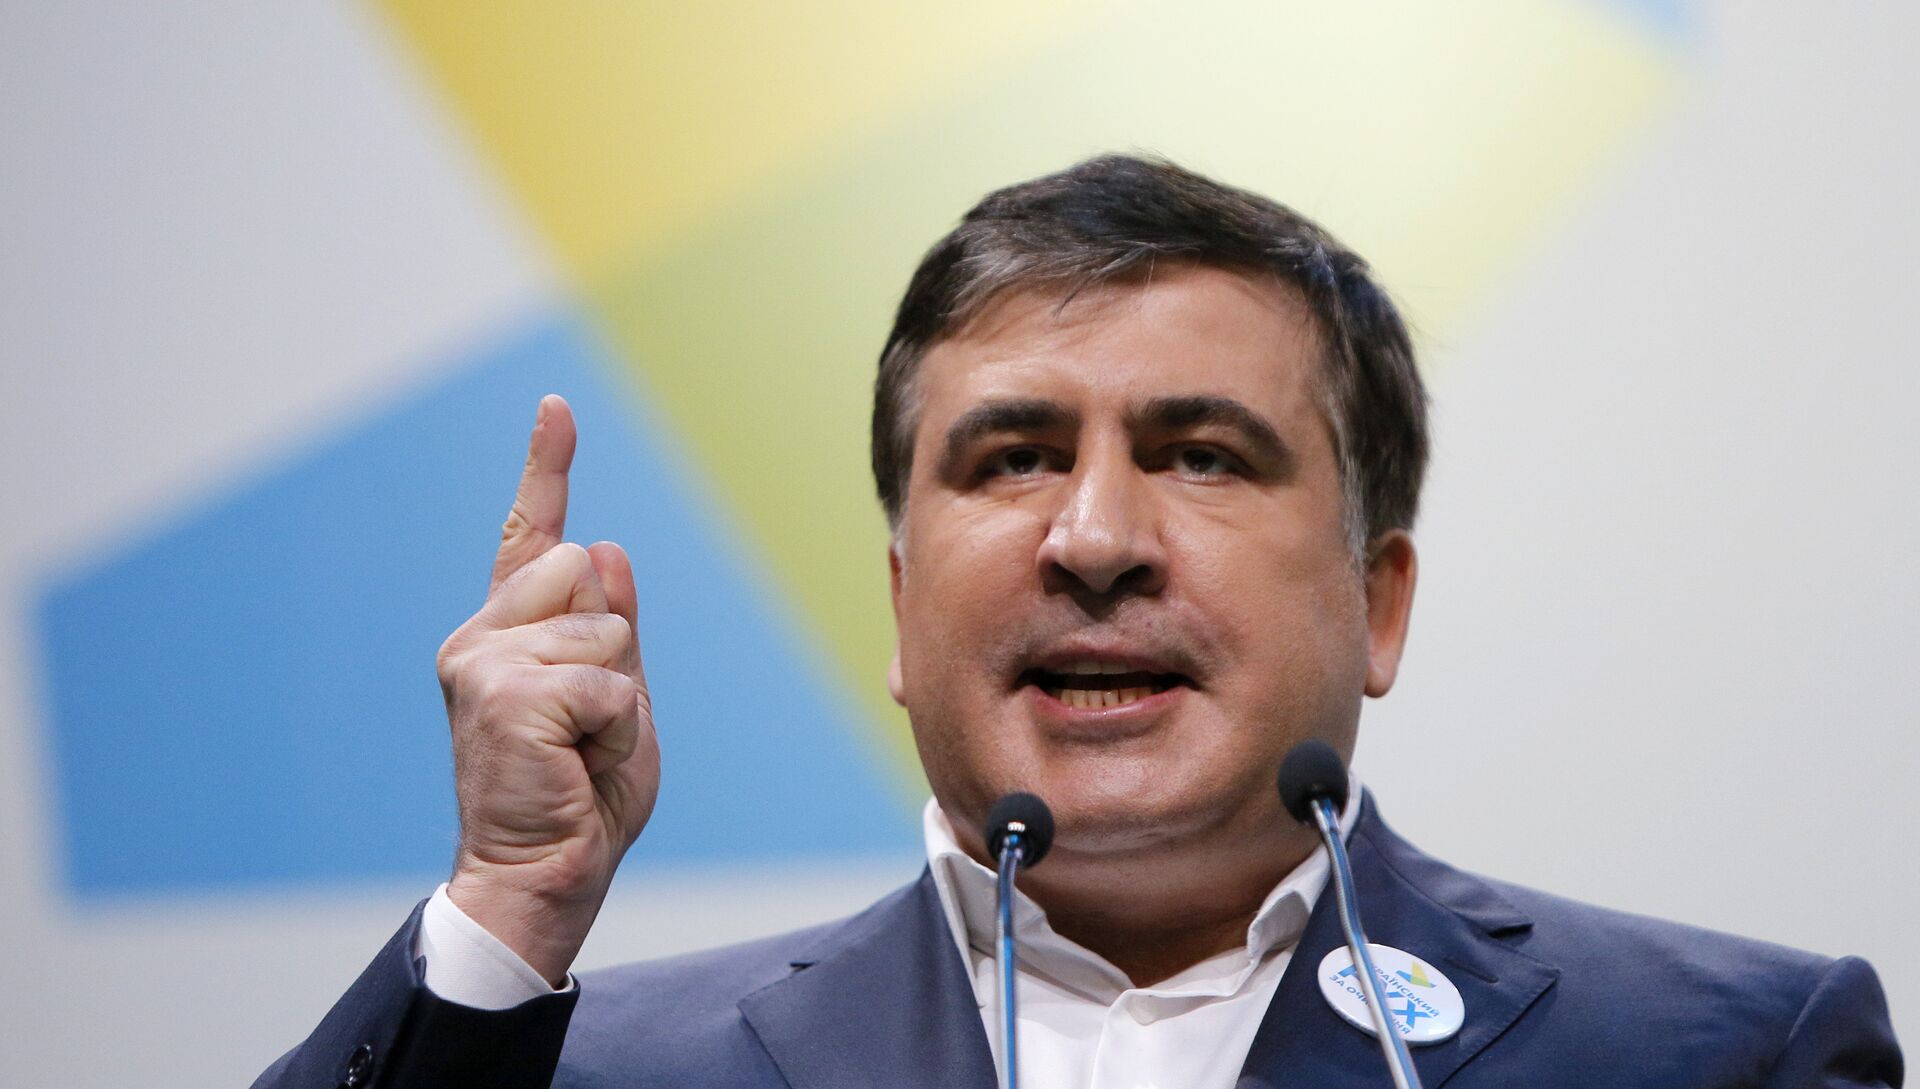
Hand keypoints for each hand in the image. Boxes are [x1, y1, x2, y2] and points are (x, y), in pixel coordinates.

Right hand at [436, 395, 659, 983]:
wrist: (544, 876)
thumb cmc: (580, 799)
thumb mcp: (618, 702)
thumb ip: (613, 632)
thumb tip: (610, 546)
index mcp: (509, 635)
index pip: (533, 536)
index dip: (547, 467)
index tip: (558, 406)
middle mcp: (482, 636)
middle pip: (588, 569)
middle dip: (615, 647)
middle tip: (586, 724)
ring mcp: (482, 661)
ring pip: (604, 625)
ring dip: (618, 695)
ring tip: (579, 750)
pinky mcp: (500, 693)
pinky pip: (606, 680)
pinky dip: (615, 728)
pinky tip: (577, 764)